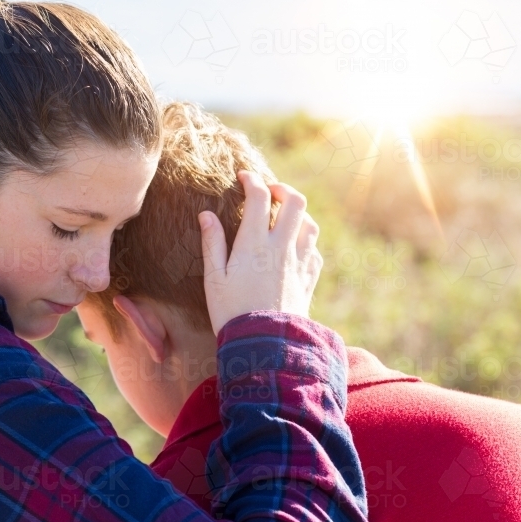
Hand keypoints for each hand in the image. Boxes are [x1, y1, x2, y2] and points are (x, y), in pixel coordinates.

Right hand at [199, 171, 322, 334]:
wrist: (264, 344)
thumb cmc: (231, 312)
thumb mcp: (214, 279)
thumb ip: (212, 243)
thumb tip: (206, 215)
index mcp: (254, 243)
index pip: (259, 197)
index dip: (251, 180)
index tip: (243, 177)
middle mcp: (281, 247)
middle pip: (295, 202)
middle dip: (282, 189)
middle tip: (269, 192)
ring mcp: (299, 263)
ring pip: (309, 224)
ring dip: (298, 214)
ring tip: (282, 218)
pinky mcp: (309, 279)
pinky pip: (314, 251)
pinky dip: (305, 242)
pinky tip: (294, 248)